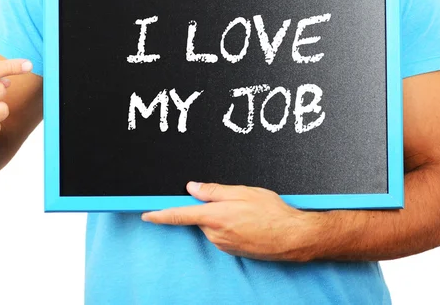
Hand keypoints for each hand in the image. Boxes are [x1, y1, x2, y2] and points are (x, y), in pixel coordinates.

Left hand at [142, 182, 323, 261]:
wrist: (293, 238)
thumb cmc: (272, 212)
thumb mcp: (243, 192)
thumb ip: (214, 190)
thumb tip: (192, 187)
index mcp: (214, 216)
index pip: (179, 215)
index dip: (160, 214)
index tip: (146, 214)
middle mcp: (215, 234)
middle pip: (200, 217)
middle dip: (210, 207)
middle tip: (234, 200)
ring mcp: (223, 245)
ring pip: (212, 225)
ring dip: (222, 217)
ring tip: (247, 212)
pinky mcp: (232, 251)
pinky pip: (222, 234)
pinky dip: (230, 226)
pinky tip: (249, 222)